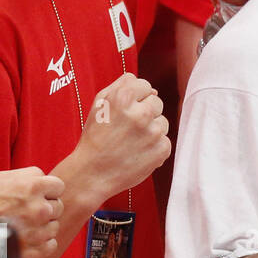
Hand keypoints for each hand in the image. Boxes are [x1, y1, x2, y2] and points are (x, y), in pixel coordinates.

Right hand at [0, 167, 64, 257]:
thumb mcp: (2, 179)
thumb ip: (29, 176)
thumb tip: (46, 180)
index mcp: (33, 186)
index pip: (58, 187)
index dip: (48, 191)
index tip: (37, 196)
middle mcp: (38, 208)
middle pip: (58, 207)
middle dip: (45, 209)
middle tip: (26, 213)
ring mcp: (36, 231)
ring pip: (54, 227)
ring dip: (42, 227)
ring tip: (21, 227)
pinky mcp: (31, 251)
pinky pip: (50, 245)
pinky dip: (41, 244)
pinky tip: (25, 240)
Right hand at [70, 74, 170, 204]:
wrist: (93, 173)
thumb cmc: (95, 138)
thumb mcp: (99, 104)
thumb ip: (121, 85)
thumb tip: (145, 85)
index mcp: (123, 98)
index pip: (144, 85)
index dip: (135, 97)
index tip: (126, 109)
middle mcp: (140, 113)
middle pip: (156, 101)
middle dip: (145, 111)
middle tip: (127, 127)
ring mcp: (153, 132)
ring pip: (163, 121)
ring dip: (151, 129)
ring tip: (131, 141)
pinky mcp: (162, 149)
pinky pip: (165, 140)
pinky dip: (154, 146)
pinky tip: (138, 152)